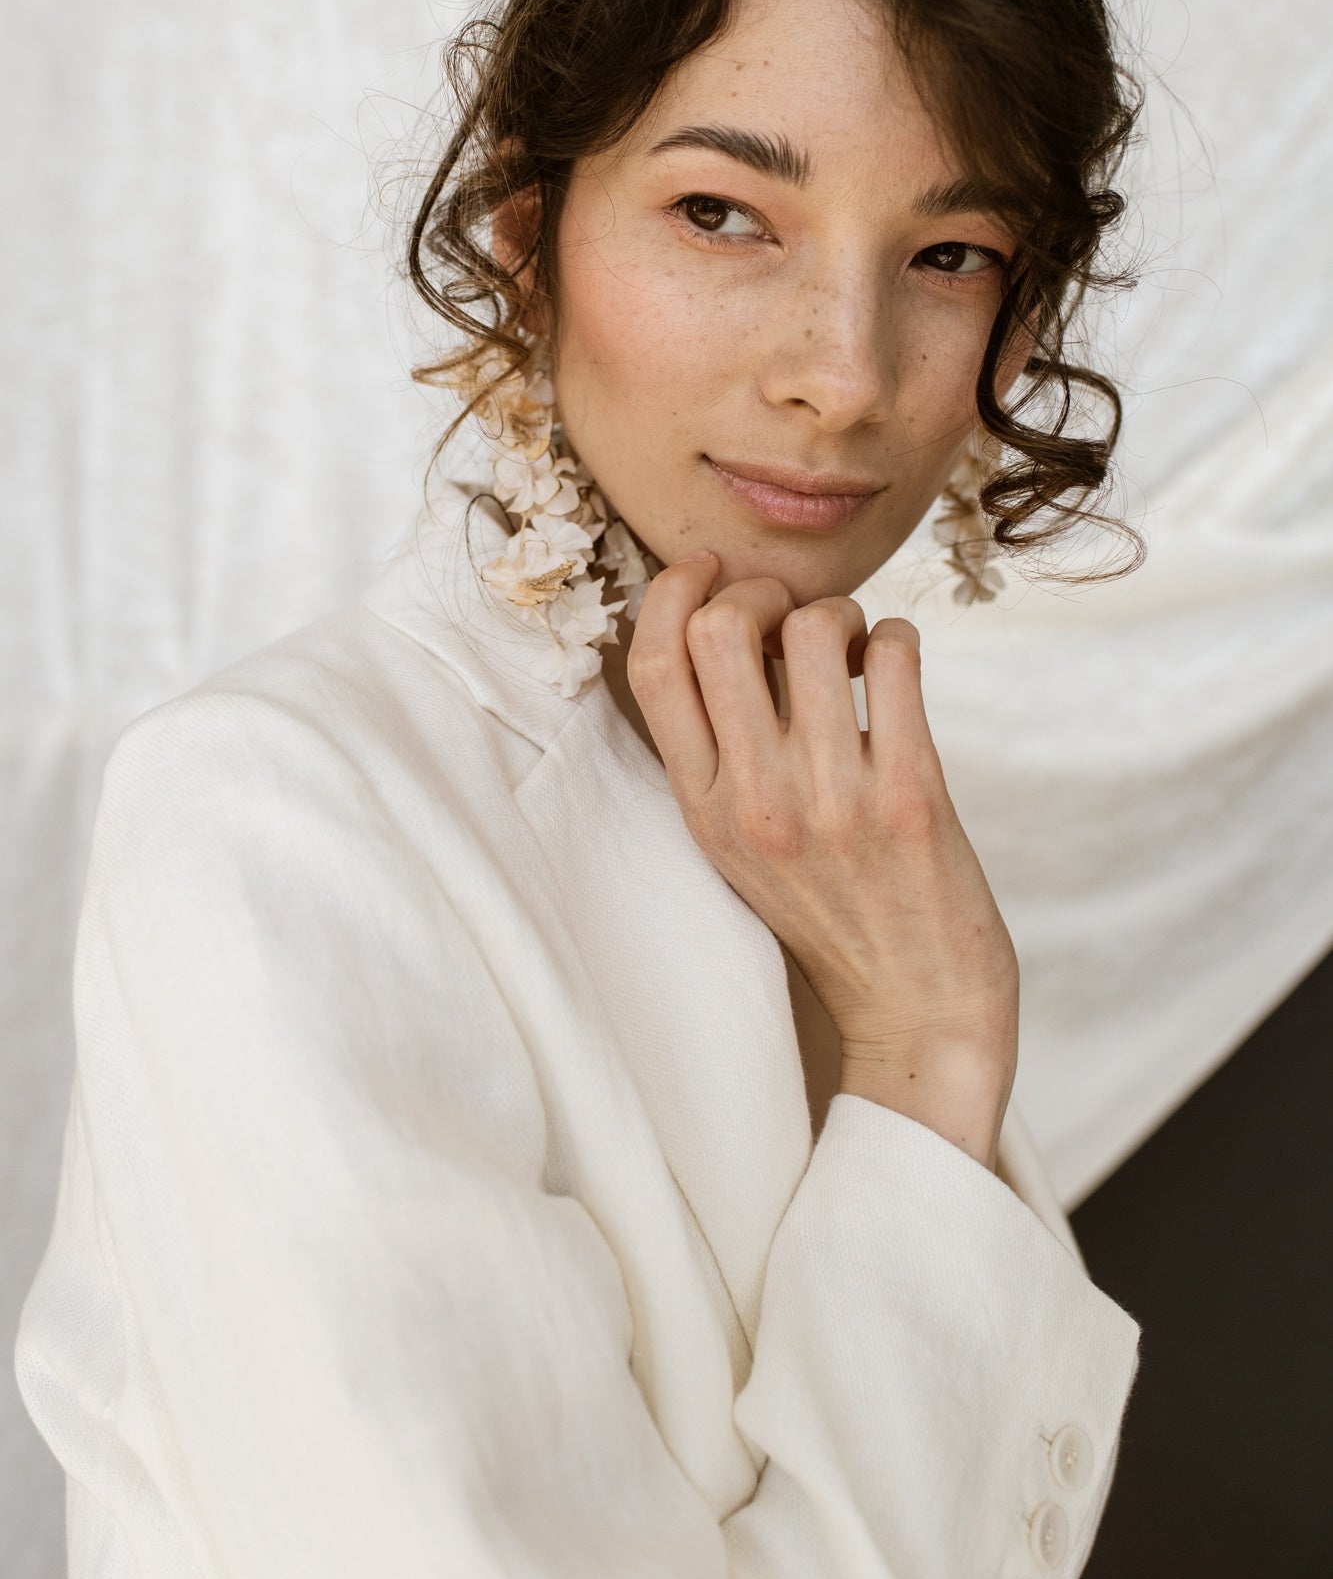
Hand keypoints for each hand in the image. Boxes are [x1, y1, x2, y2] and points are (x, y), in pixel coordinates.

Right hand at [626, 554, 1018, 1167]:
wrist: (917, 1010)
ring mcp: (833, 800)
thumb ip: (718, 754)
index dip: (673, 592)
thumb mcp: (737, 845)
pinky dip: (897, 638)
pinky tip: (894, 669)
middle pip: (721, 629)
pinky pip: (895, 659)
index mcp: (702, 808)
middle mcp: (755, 802)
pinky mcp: (910, 797)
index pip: (652, 666)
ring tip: (854, 650)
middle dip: (761, 591)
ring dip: (840, 613)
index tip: (706, 568)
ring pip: (815, 628)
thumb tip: (721, 627)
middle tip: (793, 619)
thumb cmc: (830, 913)